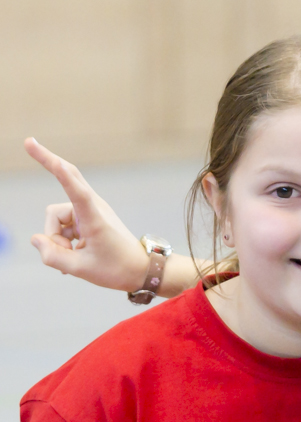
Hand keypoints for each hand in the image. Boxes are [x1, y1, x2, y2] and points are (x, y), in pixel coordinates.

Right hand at [25, 137, 148, 291]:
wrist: (141, 271)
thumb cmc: (116, 270)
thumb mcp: (81, 269)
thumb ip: (53, 255)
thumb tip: (35, 239)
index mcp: (94, 218)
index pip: (74, 188)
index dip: (56, 169)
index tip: (43, 154)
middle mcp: (93, 208)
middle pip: (67, 178)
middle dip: (47, 164)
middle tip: (28, 142)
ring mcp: (90, 210)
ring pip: (56, 217)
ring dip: (58, 238)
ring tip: (75, 256)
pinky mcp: (88, 216)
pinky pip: (63, 224)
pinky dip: (63, 239)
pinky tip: (74, 254)